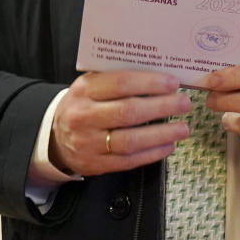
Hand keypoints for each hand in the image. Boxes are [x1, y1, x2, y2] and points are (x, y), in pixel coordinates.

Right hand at [50, 70, 190, 176]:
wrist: (55, 137)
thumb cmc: (83, 106)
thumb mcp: (91, 86)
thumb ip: (116, 80)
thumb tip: (160, 76)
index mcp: (84, 90)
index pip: (121, 83)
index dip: (150, 83)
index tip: (173, 83)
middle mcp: (84, 116)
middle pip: (128, 112)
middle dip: (161, 107)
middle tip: (184, 104)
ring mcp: (89, 143)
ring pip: (130, 140)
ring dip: (161, 134)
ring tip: (183, 128)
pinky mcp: (96, 164)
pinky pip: (128, 160)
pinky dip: (152, 153)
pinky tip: (168, 145)